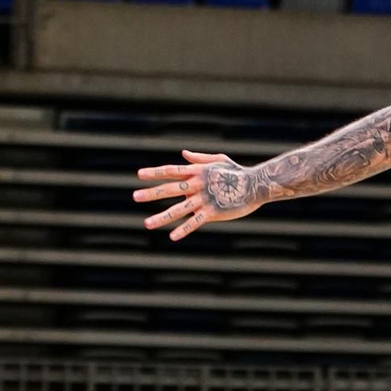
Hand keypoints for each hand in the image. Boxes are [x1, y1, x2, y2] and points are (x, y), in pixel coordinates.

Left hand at [135, 148, 262, 240]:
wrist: (255, 185)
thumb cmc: (237, 172)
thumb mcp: (218, 160)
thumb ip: (199, 158)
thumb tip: (183, 154)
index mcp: (197, 171)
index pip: (171, 171)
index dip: (155, 172)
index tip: (139, 175)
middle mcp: (197, 184)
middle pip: (170, 189)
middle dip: (151, 193)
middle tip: (135, 197)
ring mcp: (204, 199)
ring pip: (178, 209)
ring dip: (161, 216)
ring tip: (146, 223)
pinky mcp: (212, 212)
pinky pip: (195, 222)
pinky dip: (184, 229)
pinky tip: (172, 236)